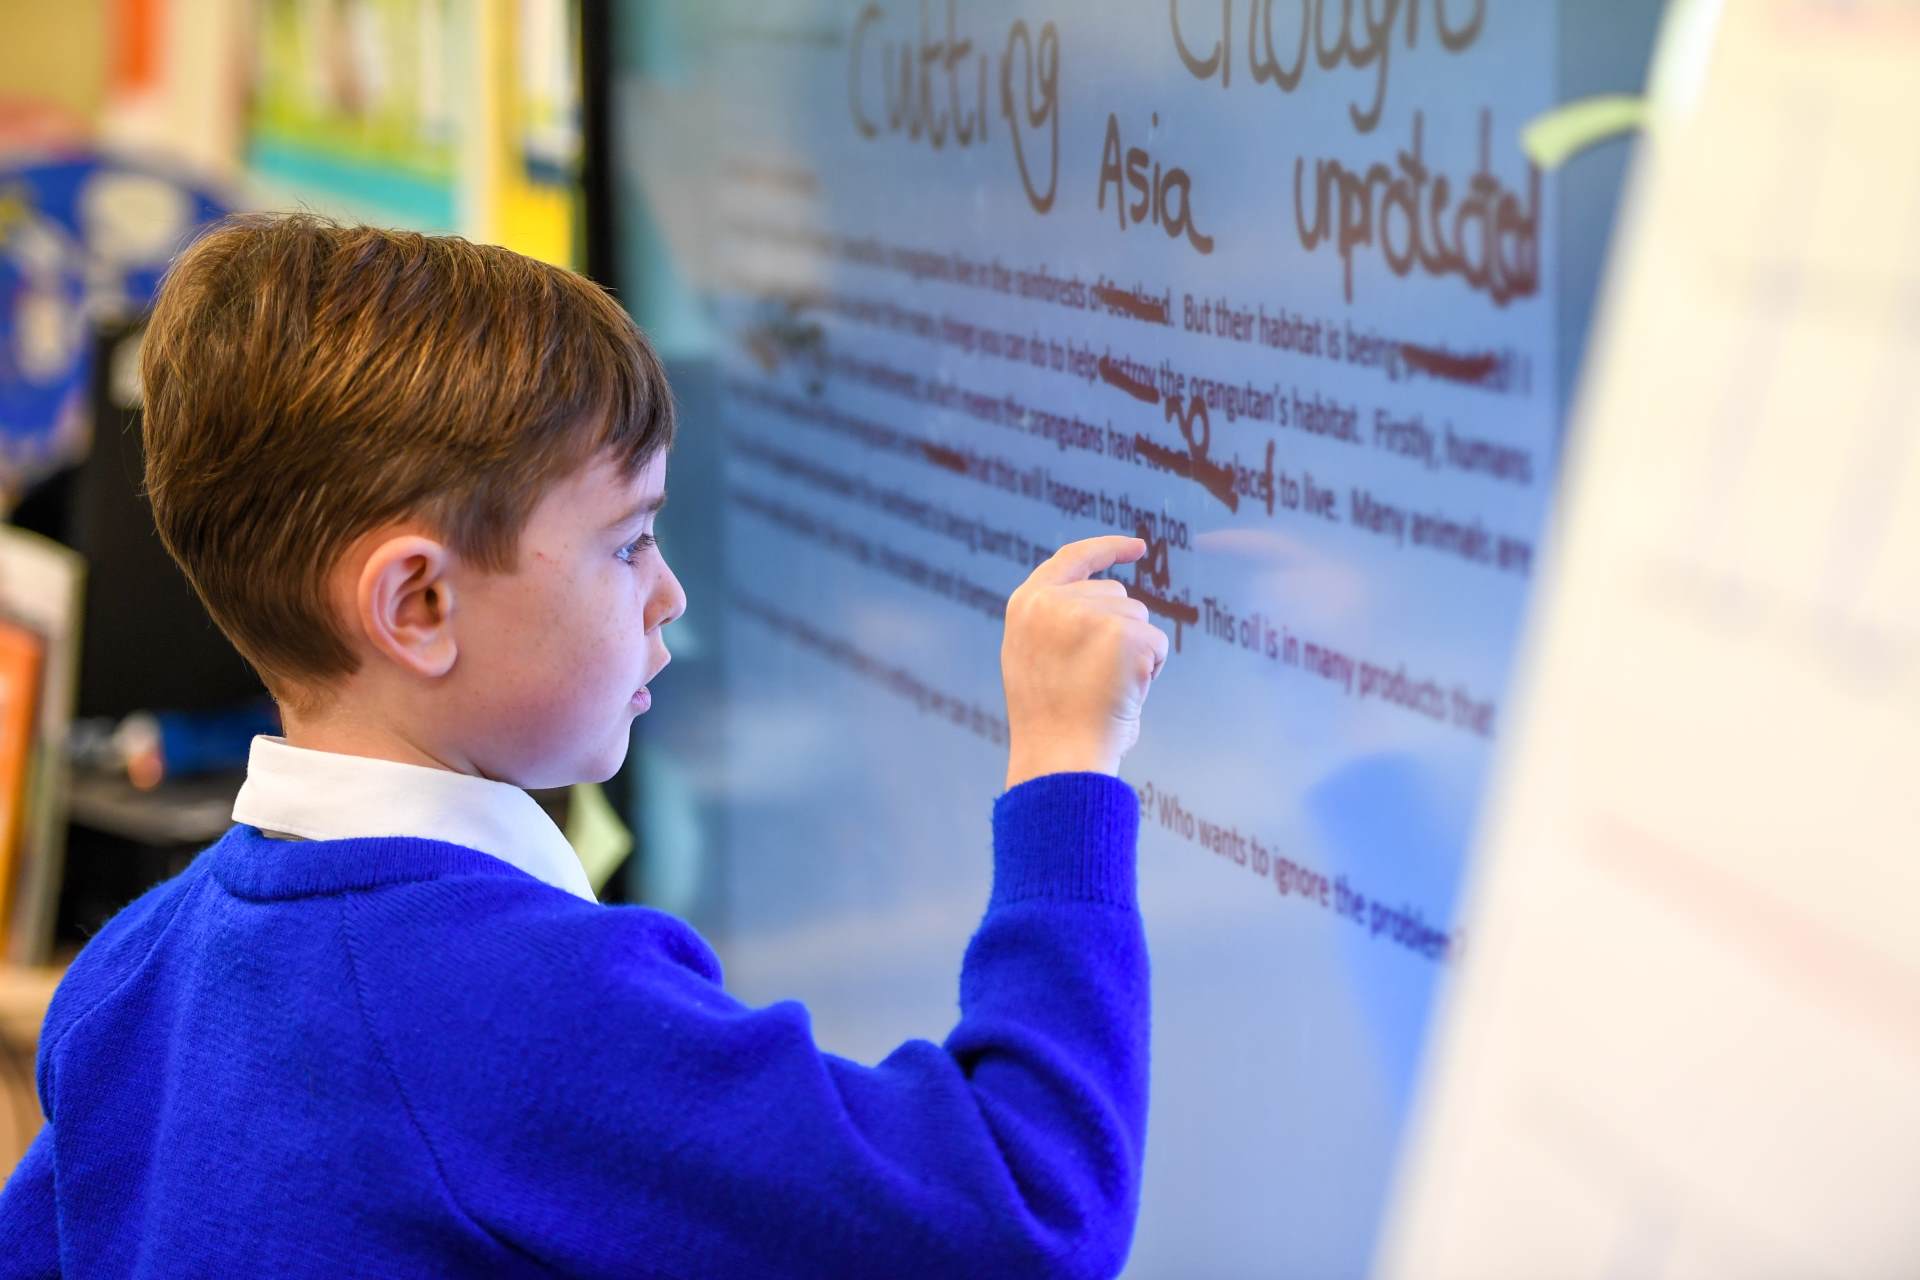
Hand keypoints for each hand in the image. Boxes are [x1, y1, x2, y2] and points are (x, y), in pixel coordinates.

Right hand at [1001, 536, 1170, 789]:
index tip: (1138, 547)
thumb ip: (1058, 623)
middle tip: (1095, 681)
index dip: (1107, 549)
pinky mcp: (1122, 634)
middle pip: (1117, 595)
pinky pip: (1158, 644)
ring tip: (1105, 690)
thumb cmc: (1051, 723)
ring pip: (1140, 619)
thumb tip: (1110, 605)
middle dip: (1120, 632)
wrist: (1059, 758)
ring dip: (1135, 654)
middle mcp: (1053, 602)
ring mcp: (1087, 614)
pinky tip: (1125, 694)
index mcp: (1026, 605)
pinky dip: (1152, 670)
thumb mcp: (1035, 658)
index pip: (1072, 558)